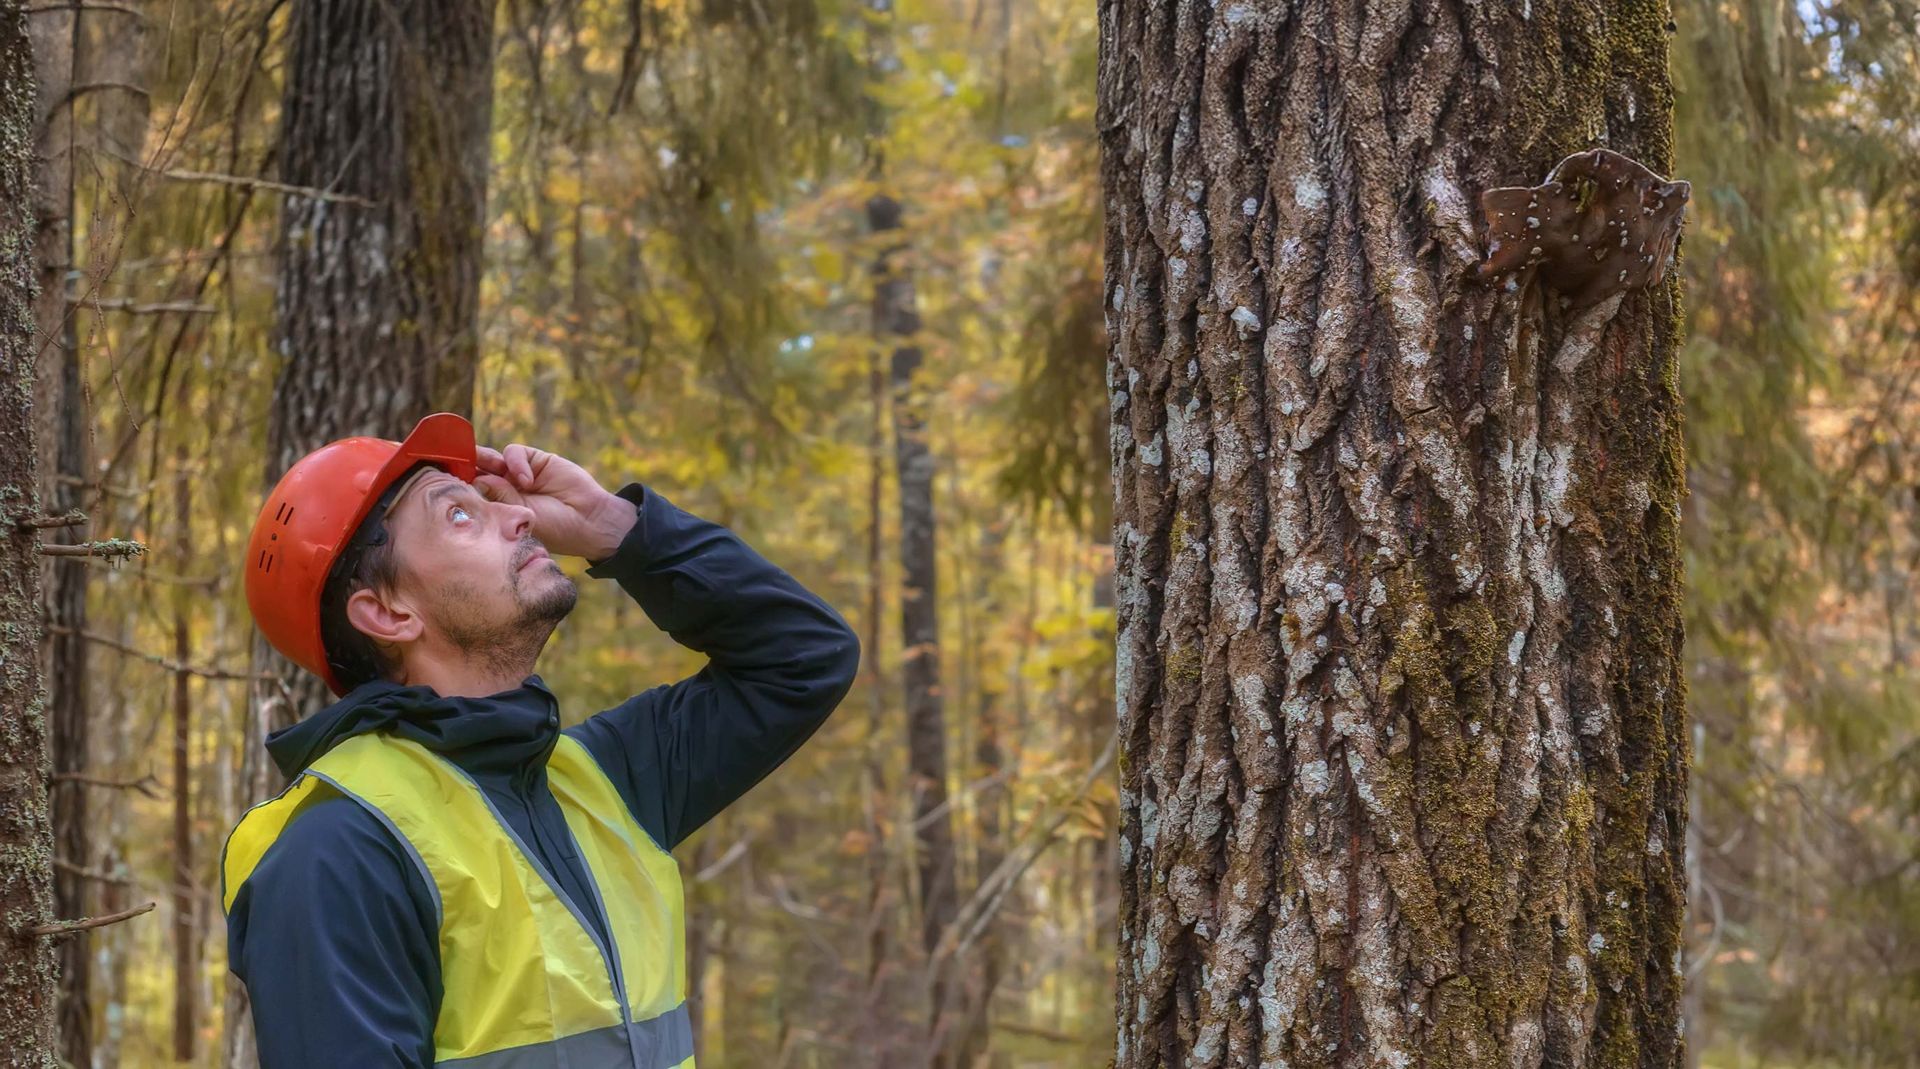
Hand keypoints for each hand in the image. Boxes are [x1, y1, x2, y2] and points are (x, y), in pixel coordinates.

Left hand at [473, 443, 632, 560]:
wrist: (589, 520)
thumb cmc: (556, 530)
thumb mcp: (522, 518)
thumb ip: (501, 498)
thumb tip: (478, 478)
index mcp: (497, 507)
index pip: (470, 491)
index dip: (458, 484)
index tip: (445, 481)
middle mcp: (505, 489)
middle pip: (477, 470)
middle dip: (466, 465)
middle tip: (458, 464)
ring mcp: (519, 473)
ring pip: (492, 458)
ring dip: (487, 460)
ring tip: (492, 465)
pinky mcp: (535, 460)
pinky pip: (514, 453)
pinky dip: (516, 463)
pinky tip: (528, 480)